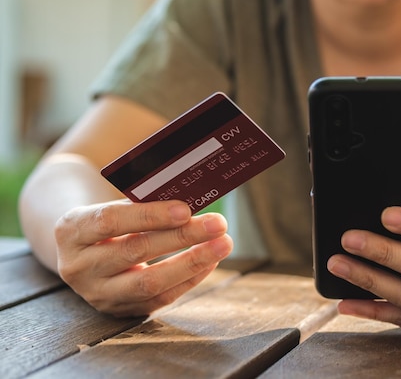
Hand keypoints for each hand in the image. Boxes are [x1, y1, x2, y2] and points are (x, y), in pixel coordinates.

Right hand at [54, 199, 231, 316]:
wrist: (80, 249)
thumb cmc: (106, 218)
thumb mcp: (109, 203)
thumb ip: (142, 202)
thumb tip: (193, 198)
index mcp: (71, 230)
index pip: (111, 220)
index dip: (150, 215)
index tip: (185, 209)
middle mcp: (78, 266)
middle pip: (136, 251)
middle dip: (182, 237)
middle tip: (218, 223)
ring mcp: (98, 293)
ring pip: (150, 282)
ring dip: (193, 262)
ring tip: (223, 244)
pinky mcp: (120, 310)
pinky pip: (160, 298)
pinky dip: (190, 278)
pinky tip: (210, 261)